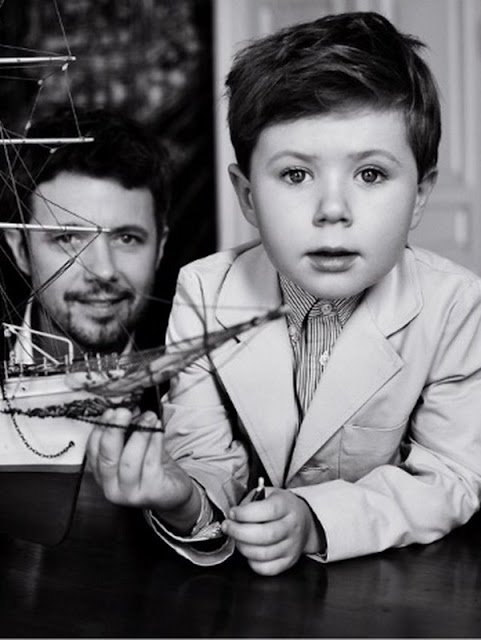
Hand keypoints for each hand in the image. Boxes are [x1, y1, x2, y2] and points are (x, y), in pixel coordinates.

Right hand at [87, 407, 199, 531]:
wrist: (173, 492)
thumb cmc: (152, 469)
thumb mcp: (135, 450)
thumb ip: (128, 433)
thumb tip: (128, 407)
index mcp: (103, 475)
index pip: (92, 452)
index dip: (100, 430)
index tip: (110, 412)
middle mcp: (112, 488)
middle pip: (107, 458)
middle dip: (114, 431)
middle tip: (124, 412)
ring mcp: (131, 493)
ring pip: (129, 461)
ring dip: (140, 434)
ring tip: (149, 417)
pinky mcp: (151, 492)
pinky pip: (150, 462)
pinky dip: (154, 442)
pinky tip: (158, 429)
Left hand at [221, 488, 320, 575]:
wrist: (305, 520)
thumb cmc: (281, 506)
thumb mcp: (268, 493)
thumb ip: (251, 500)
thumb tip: (234, 515)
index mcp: (287, 505)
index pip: (268, 510)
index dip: (246, 513)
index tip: (232, 513)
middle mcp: (292, 526)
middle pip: (265, 535)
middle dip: (239, 532)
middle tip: (227, 527)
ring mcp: (292, 546)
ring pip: (263, 554)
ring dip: (243, 547)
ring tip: (236, 538)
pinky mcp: (288, 561)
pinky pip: (267, 569)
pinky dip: (252, 562)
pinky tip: (248, 551)